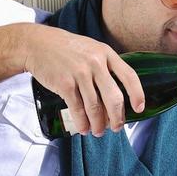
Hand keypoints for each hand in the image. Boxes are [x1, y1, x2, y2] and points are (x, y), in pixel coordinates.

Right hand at [20, 25, 145, 135]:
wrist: (37, 44)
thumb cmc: (65, 49)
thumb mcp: (90, 49)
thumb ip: (104, 66)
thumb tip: (114, 96)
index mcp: (106, 53)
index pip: (129, 76)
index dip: (137, 94)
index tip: (139, 108)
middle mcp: (96, 63)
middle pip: (114, 98)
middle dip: (117, 118)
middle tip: (116, 127)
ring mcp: (80, 73)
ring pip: (95, 107)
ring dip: (98, 124)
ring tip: (98, 131)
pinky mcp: (65, 84)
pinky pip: (77, 109)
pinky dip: (82, 122)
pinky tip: (83, 128)